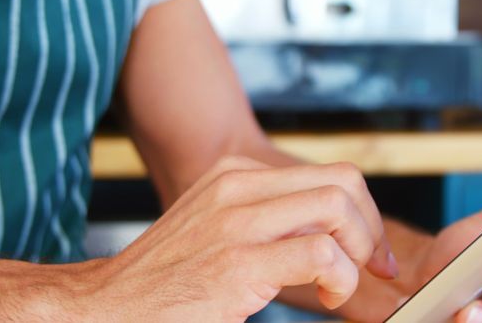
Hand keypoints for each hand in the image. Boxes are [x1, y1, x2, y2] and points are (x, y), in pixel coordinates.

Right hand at [67, 156, 397, 320]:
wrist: (107, 307)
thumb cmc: (168, 280)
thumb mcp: (218, 228)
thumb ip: (269, 220)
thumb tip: (335, 235)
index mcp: (235, 174)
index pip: (332, 175)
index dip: (366, 214)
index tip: (372, 253)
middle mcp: (237, 186)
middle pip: (343, 182)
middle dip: (373, 229)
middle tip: (374, 268)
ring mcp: (236, 221)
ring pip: (338, 207)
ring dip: (361, 251)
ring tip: (342, 284)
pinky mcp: (237, 263)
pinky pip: (320, 252)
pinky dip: (342, 277)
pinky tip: (327, 297)